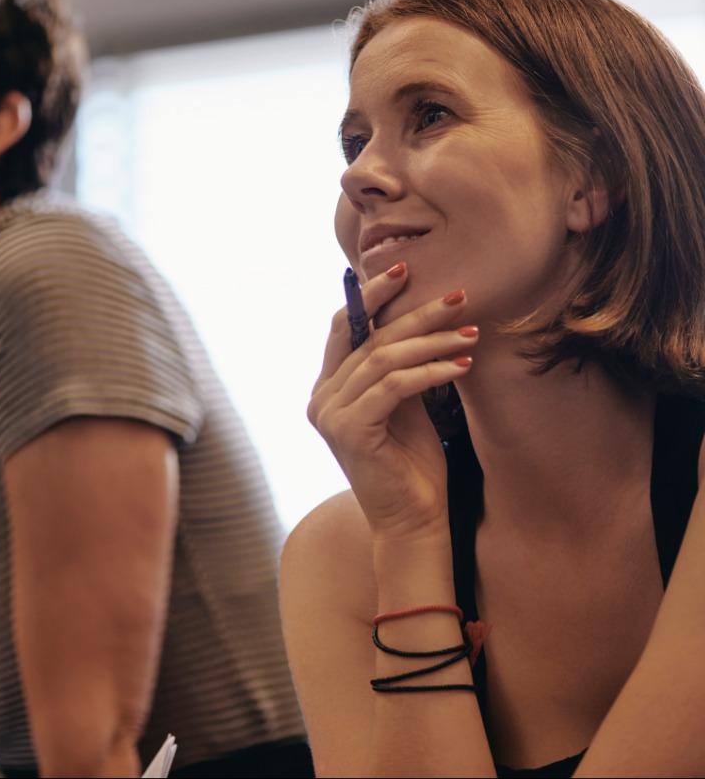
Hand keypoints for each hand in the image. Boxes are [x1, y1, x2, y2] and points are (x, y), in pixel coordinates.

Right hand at [308, 263, 476, 540]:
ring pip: (382, 358)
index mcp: (329, 387)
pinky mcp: (350, 431)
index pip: (344, 327)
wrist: (414, 520)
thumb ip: (397, 366)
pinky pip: (394, 386)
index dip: (372, 295)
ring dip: (432, 341)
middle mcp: (321, 398)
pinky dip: (430, 371)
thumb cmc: (413, 463)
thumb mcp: (405, 403)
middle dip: (415, 313)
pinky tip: (462, 366)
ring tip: (471, 333)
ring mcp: (331, 415)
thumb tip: (418, 316)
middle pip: (368, 337)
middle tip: (458, 297)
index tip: (405, 270)